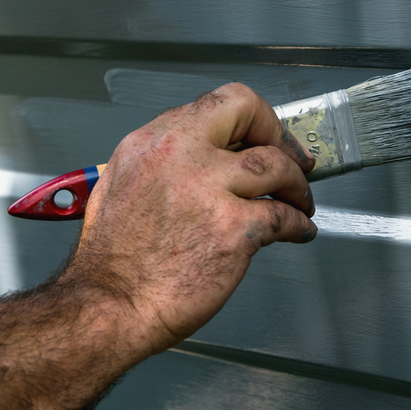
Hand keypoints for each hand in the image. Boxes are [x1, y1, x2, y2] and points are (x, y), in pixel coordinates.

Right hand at [63, 83, 317, 354]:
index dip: (252, 120)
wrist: (110, 306)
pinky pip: (283, 217)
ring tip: (300, 201)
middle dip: (281, 137)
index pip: (218, 104)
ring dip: (297, 185)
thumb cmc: (113, 261)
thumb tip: (205, 160)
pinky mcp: (231, 230)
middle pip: (250, 115)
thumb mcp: (121, 186)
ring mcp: (208, 191)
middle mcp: (179, 156)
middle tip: (295, 160)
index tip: (263, 136)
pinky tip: (298, 230)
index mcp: (151, 143)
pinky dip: (298, 224)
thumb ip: (163, 164)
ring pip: (276, 166)